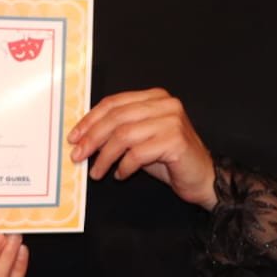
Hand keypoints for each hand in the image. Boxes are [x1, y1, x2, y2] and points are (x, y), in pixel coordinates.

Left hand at [69, 88, 216, 207]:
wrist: (203, 178)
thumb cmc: (169, 160)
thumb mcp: (140, 140)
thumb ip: (118, 132)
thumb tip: (83, 138)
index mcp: (154, 97)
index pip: (114, 103)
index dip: (90, 120)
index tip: (74, 137)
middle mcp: (164, 104)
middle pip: (116, 117)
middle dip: (92, 138)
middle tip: (78, 156)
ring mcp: (172, 120)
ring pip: (124, 135)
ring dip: (105, 156)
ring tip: (97, 172)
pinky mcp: (175, 140)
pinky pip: (138, 153)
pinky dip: (124, 166)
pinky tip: (121, 175)